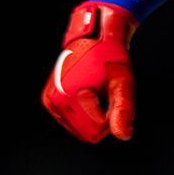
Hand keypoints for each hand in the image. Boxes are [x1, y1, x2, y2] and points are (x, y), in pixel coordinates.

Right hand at [41, 1, 138, 142]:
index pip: (94, 133)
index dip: (109, 117)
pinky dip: (84, 109)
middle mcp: (52, 101)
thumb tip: (123, 136)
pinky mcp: (50, 100)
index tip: (109, 93)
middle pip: (84, 132)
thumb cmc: (111, 58)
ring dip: (92, 112)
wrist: (97, 38)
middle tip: (103, 90)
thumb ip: (123, 110)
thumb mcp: (122, 83)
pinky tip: (88, 90)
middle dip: (100, 116)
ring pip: (78, 127)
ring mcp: (49, 101)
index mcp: (65, 98)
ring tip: (95, 88)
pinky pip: (72, 120)